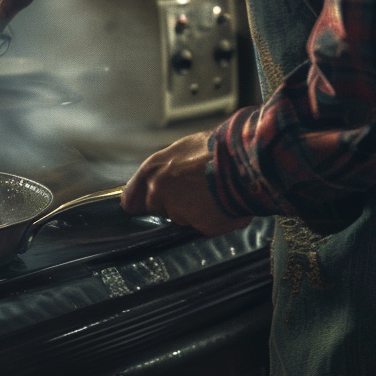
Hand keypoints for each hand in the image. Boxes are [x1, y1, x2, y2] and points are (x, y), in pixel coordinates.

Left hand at [121, 131, 251, 235]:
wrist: (243, 160)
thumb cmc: (216, 148)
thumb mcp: (183, 149)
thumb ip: (168, 167)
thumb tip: (167, 175)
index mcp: (152, 170)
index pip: (131, 198)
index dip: (139, 202)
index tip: (142, 205)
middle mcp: (158, 193)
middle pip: (160, 210)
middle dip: (174, 205)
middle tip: (196, 192)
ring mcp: (178, 212)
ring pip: (184, 218)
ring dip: (197, 212)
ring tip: (216, 194)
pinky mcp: (200, 226)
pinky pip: (206, 226)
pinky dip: (216, 219)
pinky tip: (227, 204)